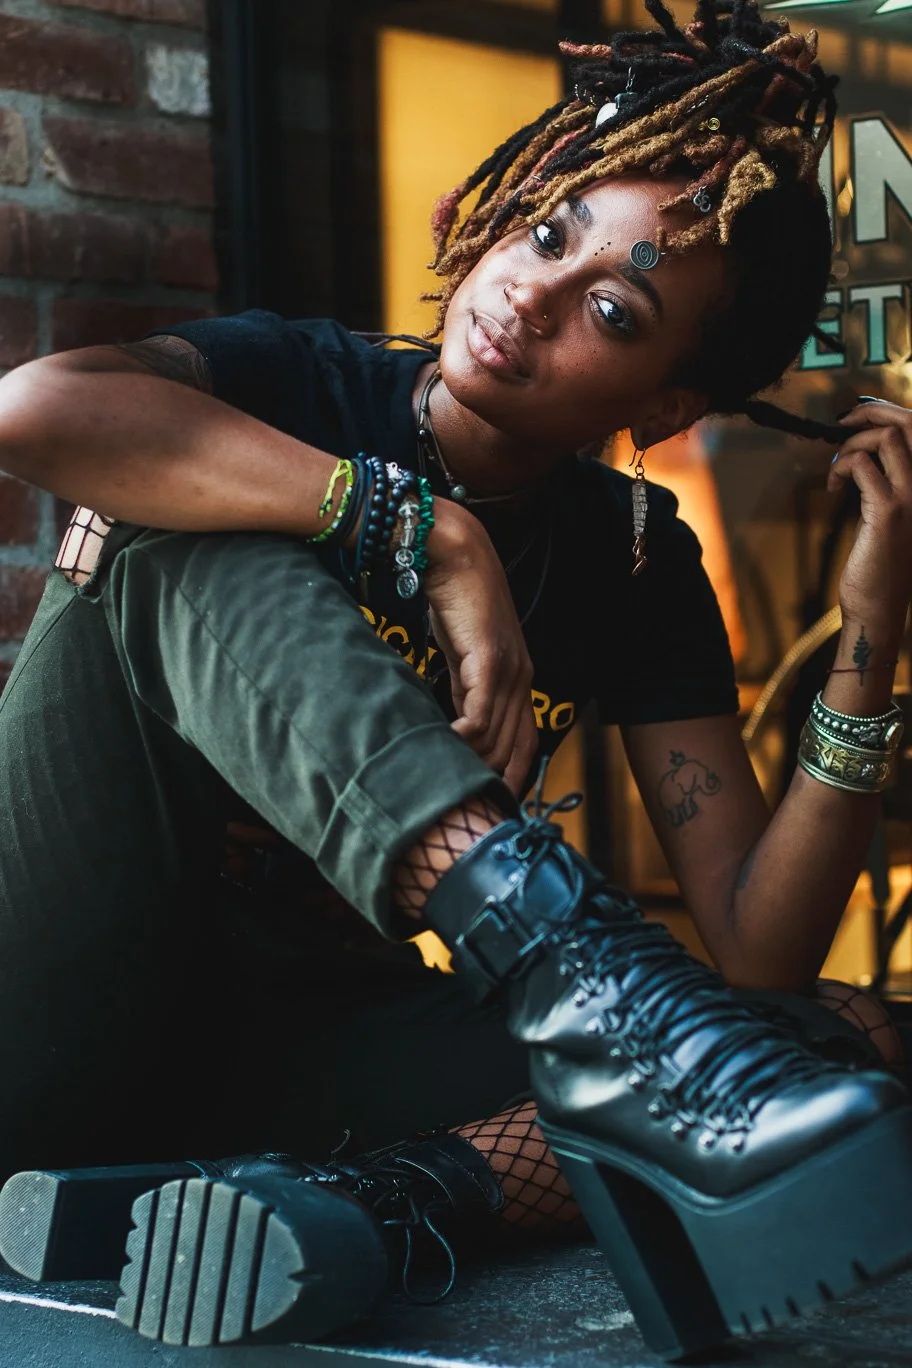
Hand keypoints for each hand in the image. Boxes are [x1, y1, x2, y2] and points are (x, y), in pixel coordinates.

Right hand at [424, 500, 537, 795]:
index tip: (490, 803)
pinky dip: (462, 740)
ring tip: (444, 782)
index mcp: (519, 679)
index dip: (513, 778)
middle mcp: (522, 679)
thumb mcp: (462, 654)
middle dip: (492, 780)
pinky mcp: (489, 662)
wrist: (454, 554)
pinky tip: (442, 750)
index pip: (526, 745)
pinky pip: (479, 717)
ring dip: (472, 764)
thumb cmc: (454, 600)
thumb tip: (457, 727)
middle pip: (514, 750)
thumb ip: (464, 689)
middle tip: (462, 805)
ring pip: (497, 738)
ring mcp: (510, 672)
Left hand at [827, 399, 911, 649]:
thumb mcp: (889, 515)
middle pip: (909, 422)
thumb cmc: (881, 563)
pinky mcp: (887, 511)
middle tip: (841, 424)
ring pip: (887, 437)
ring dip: (853, 442)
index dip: (886, 413)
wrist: (879, 605)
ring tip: (837, 465)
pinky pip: (863, 467)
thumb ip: (885, 483)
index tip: (856, 421)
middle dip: (869, 412)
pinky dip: (841, 467)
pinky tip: (832, 486)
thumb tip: (865, 450)